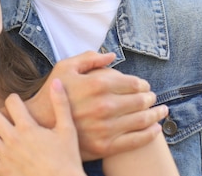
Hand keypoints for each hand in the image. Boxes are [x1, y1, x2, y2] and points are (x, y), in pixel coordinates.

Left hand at [0, 79, 85, 175]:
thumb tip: (57, 82)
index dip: (13, 98)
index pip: (14, 103)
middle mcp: (13, 139)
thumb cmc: (66, 160)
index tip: (14, 99)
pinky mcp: (2, 170)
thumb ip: (61, 104)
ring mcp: (5, 155)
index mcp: (28, 127)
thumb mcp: (67, 130)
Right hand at [25, 51, 167, 159]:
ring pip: (142, 120)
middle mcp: (104, 105)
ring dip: (156, 114)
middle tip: (153, 98)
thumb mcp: (65, 67)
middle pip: (140, 100)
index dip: (142, 84)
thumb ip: (89, 58)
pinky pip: (136, 140)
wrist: (40, 125)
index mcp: (97, 84)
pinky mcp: (106, 145)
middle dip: (150, 98)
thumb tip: (112, 56)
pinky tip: (155, 129)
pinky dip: (150, 134)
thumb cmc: (54, 93)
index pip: (132, 83)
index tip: (144, 86)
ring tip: (161, 111)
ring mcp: (106, 127)